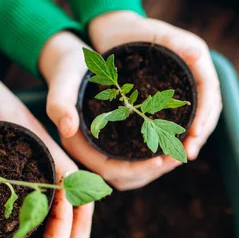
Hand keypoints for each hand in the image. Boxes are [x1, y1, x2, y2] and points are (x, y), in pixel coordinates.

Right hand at [39, 31, 183, 190]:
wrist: (67, 61)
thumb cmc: (66, 69)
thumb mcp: (62, 82)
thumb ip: (60, 104)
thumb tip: (67, 128)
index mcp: (78, 145)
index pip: (109, 170)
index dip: (135, 170)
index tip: (160, 161)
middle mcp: (91, 152)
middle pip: (124, 176)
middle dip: (151, 171)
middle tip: (177, 157)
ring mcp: (102, 149)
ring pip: (132, 172)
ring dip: (155, 168)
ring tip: (178, 153)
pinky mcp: (113, 141)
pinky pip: (134, 159)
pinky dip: (152, 157)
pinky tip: (170, 143)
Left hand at [89, 11, 221, 161]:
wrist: (115, 31)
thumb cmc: (132, 31)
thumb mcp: (152, 34)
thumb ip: (174, 42)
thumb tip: (198, 53)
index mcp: (198, 62)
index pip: (210, 93)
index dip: (205, 115)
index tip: (194, 135)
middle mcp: (196, 76)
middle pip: (207, 110)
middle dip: (200, 133)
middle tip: (188, 155)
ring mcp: (185, 88)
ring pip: (197, 117)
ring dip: (191, 138)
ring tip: (181, 157)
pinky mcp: (171, 98)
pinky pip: (181, 119)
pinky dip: (178, 134)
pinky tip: (169, 148)